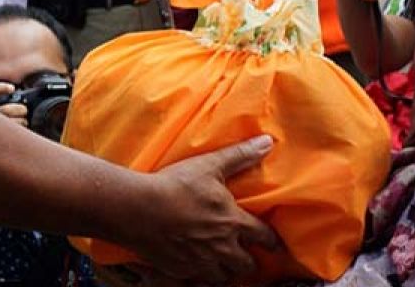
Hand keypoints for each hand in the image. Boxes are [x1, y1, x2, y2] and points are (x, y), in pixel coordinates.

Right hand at [126, 136, 279, 281]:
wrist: (139, 210)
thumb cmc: (176, 185)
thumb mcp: (211, 165)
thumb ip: (241, 155)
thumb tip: (267, 142)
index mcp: (232, 222)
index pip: (263, 236)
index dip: (272, 241)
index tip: (275, 245)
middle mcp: (221, 247)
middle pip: (245, 265)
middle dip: (249, 263)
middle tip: (249, 259)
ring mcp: (200, 262)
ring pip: (223, 277)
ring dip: (227, 272)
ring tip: (225, 266)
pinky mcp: (179, 270)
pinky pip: (197, 282)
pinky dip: (201, 278)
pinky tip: (197, 270)